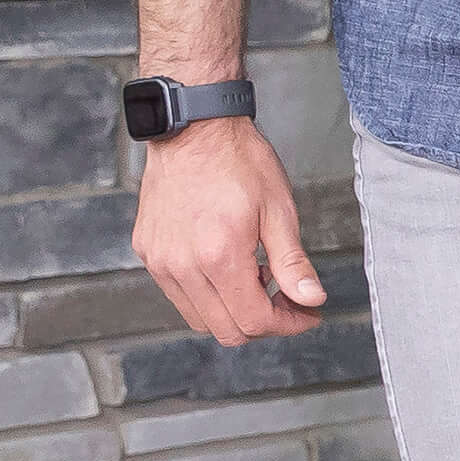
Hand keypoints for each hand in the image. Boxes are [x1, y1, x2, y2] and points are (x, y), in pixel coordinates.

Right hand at [131, 114, 325, 344]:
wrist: (193, 130)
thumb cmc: (238, 162)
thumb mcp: (279, 211)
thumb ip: (292, 263)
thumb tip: (311, 299)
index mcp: (217, 256)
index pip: (253, 321)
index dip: (288, 324)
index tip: (308, 312)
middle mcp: (181, 265)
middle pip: (225, 330)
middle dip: (264, 323)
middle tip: (289, 300)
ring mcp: (159, 260)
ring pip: (199, 318)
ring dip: (234, 311)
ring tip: (258, 277)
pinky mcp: (148, 251)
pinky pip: (179, 294)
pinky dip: (209, 295)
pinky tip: (230, 266)